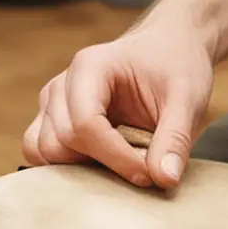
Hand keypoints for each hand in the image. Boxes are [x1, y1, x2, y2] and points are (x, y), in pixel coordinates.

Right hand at [22, 11, 215, 189]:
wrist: (168, 47)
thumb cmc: (176, 65)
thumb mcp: (187, 98)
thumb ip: (175, 139)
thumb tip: (164, 181)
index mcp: (91, 66)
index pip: (86, 124)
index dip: (115, 157)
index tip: (148, 174)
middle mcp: (63, 83)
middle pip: (60, 141)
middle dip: (99, 165)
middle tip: (139, 171)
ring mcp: (53, 101)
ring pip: (43, 149)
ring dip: (77, 169)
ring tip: (119, 166)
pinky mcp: (52, 119)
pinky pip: (39, 150)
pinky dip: (64, 167)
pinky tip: (101, 165)